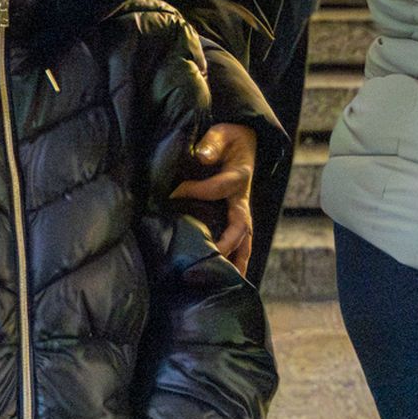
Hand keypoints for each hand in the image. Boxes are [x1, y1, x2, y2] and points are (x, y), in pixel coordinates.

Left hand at [170, 122, 256, 274]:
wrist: (246, 142)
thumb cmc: (229, 139)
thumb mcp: (223, 133)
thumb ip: (212, 143)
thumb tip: (202, 156)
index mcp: (238, 178)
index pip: (216, 189)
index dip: (194, 191)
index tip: (172, 193)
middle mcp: (242, 199)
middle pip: (241, 226)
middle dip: (226, 242)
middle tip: (210, 259)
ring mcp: (242, 211)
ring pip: (245, 241)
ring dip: (238, 261)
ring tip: (229, 284)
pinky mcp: (238, 218)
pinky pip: (243, 242)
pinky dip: (239, 260)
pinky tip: (231, 278)